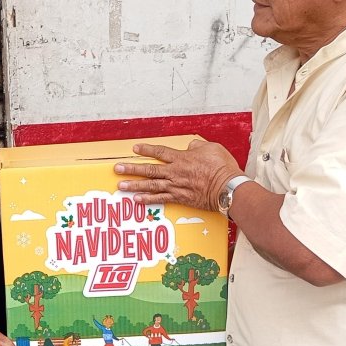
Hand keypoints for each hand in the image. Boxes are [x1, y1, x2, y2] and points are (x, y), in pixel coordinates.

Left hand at [115, 140, 241, 211]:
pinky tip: (136, 200)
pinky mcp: (180, 198)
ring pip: (151, 185)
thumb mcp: (211, 148)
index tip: (134, 148)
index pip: (160, 152)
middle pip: (149, 169)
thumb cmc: (222, 167)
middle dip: (131, 169)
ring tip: (121, 186)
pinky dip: (148, 199)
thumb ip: (197, 146)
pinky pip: (160, 199)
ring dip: (134, 185)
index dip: (146, 149)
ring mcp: (176, 186)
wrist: (228, 188)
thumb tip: (190, 146)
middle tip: (117, 169)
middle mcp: (175, 172)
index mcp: (182, 158)